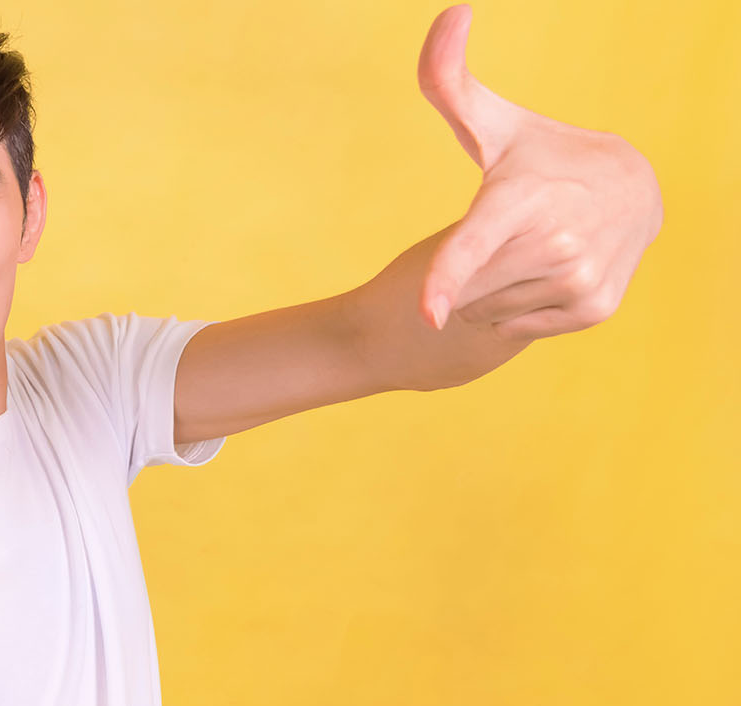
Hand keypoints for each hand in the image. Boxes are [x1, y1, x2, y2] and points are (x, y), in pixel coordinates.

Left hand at [416, 5, 662, 339]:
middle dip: (467, 271)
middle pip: (465, 289)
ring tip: (527, 246)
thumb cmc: (540, 158)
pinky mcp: (594, 307)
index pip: (474, 246)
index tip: (426, 313)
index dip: (447, 279)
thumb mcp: (494, 124)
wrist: (629, 191)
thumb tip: (451, 13)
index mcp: (520, 199)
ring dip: (492, 289)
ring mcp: (580, 278)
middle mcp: (557, 242)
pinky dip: (522, 306)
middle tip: (505, 233)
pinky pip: (520, 326)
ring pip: (488, 310)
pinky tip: (548, 269)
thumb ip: (449, 80)